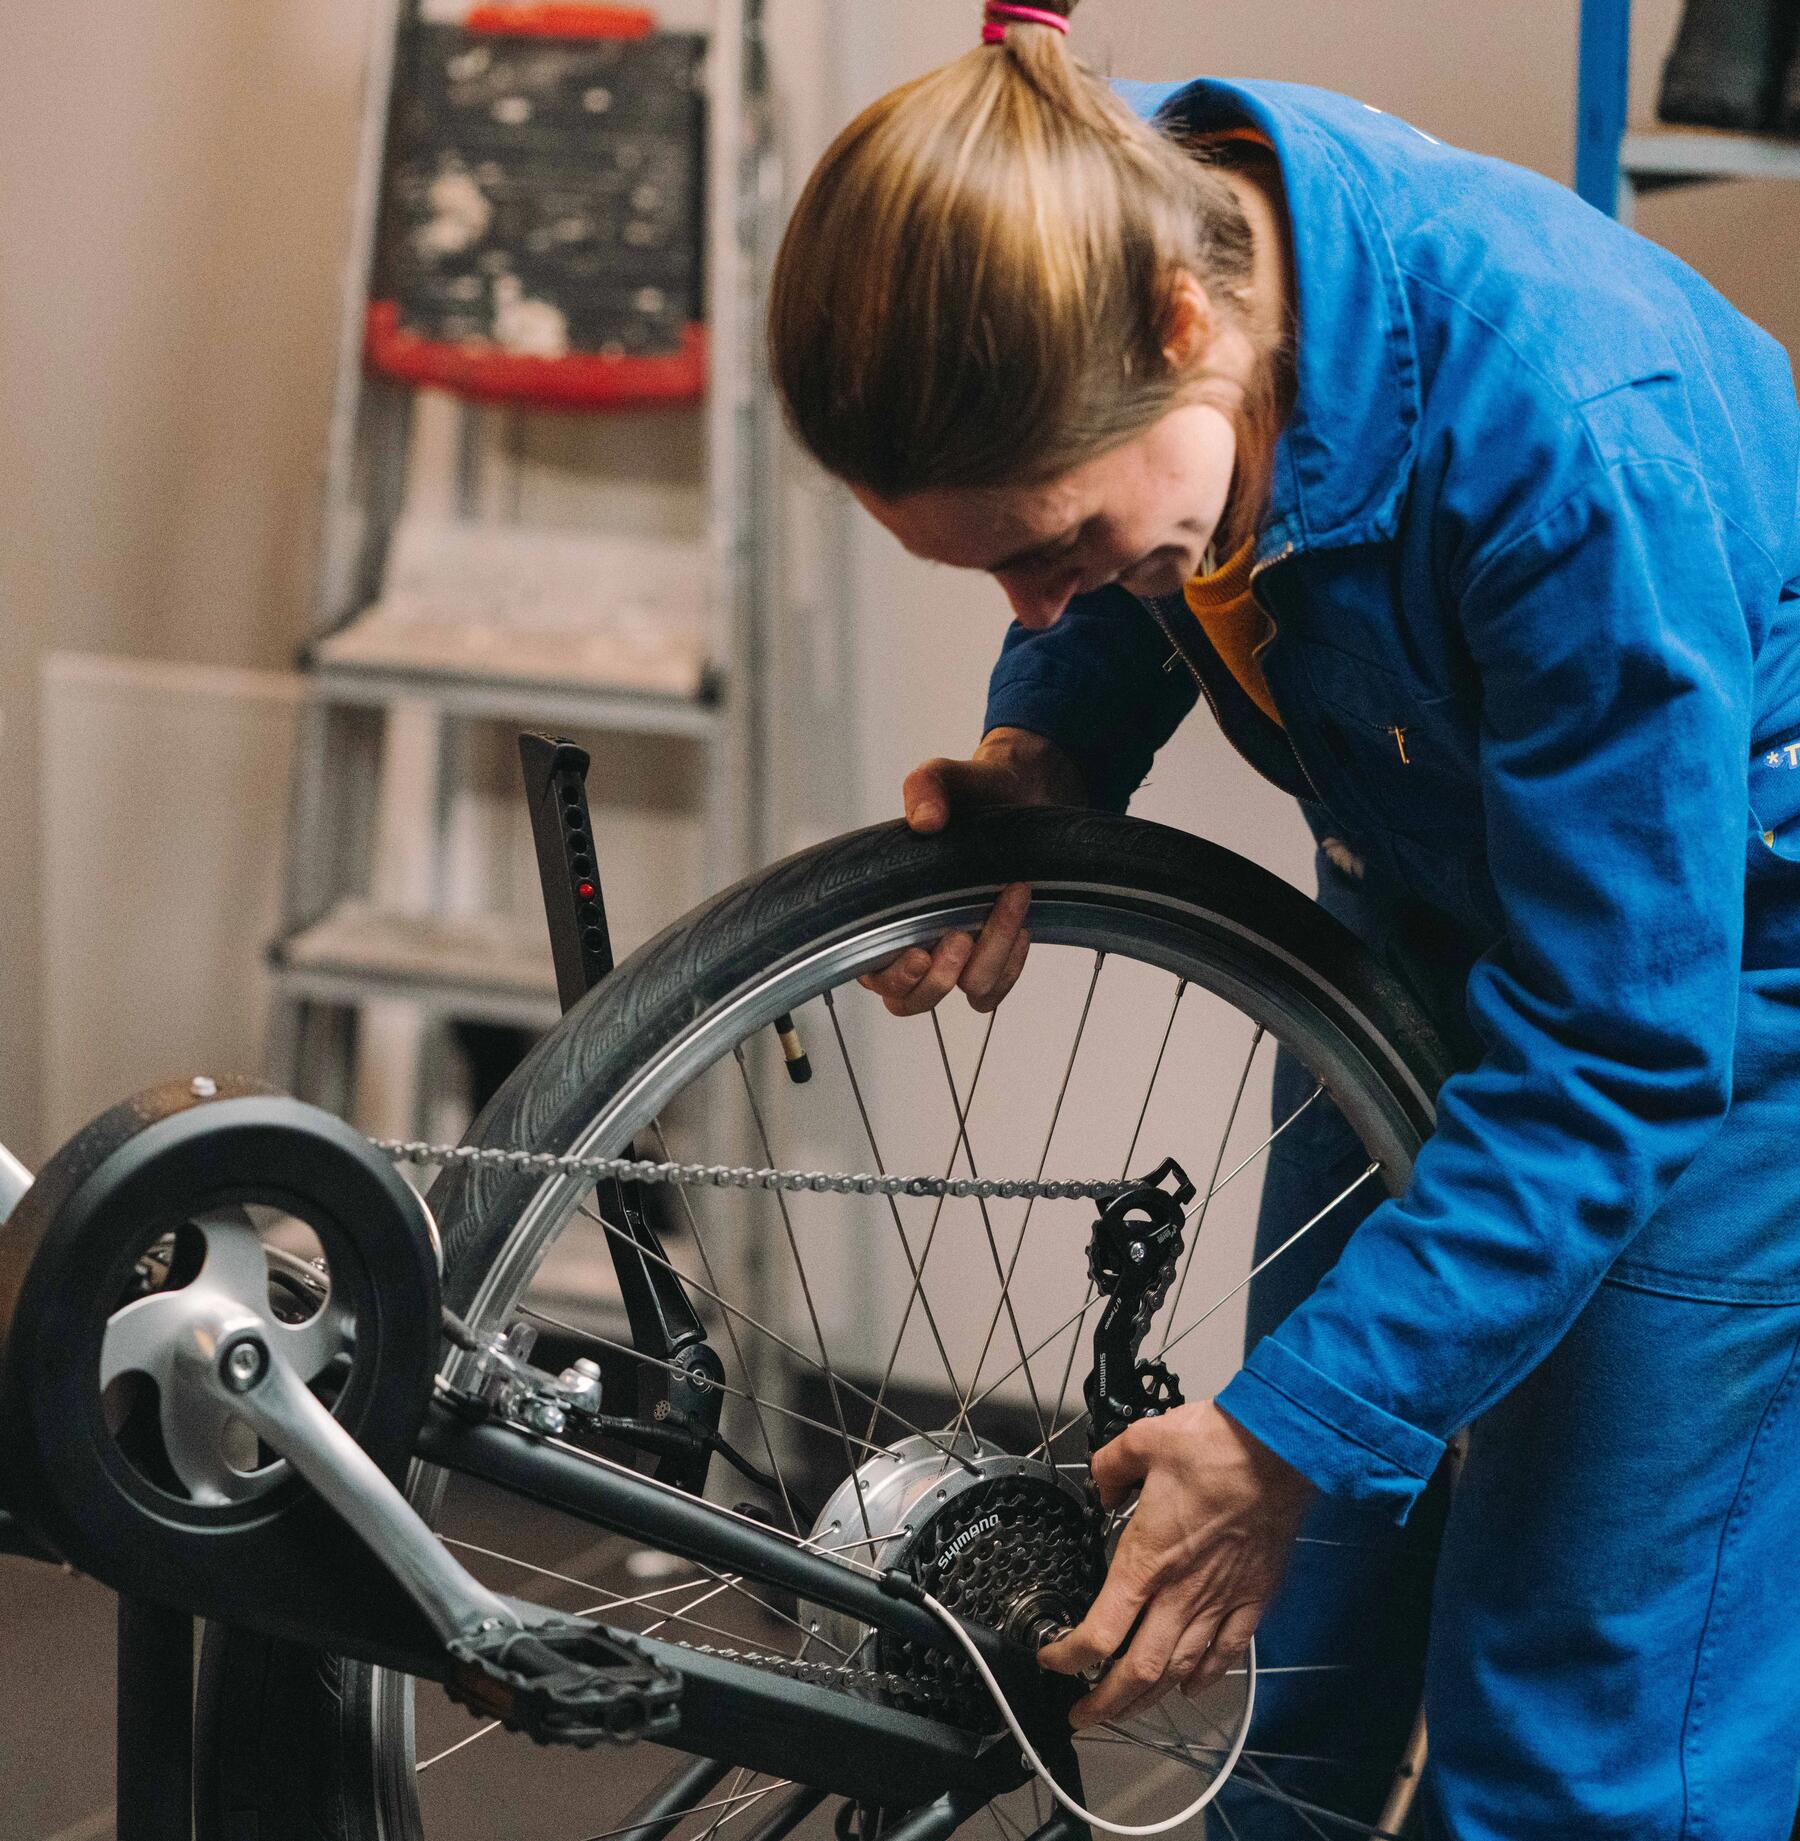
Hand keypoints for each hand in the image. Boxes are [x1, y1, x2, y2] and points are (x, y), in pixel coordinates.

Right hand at [860, 729, 1083, 1017]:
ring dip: (990, 955)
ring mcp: (955, 954)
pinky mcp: (992, 957)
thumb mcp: (944, 778)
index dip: (890, 974)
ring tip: (1009, 899)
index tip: (917, 950)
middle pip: (908, 999)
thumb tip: (926, 819)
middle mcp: (913, 940)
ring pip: (964, 992)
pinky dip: (1011, 964)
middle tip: (960, 935)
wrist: (1023, 794)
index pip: (870, 970)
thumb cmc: (971, 792)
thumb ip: (926, 788)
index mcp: (883, 910)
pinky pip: (994, 988)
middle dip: (936, 980)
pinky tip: (1021, 923)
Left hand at [1038, 1402, 1313, 1729]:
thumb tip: (1102, 1486)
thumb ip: (1110, 1468)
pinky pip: (1227, 1653)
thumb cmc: (1214, 1447)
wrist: (1279, 1451)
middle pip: (1139, 1671)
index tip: (1052, 1661)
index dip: (1069, 1658)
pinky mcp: (1253, 1598)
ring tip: (1128, 1708)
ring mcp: (1220, 1600)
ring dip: (1150, 1698)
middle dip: (1105, 1703)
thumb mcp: (1142, 1442)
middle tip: (1082, 1716)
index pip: (1100, 1632)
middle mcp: (1181, 1592)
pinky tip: (1190, 1685)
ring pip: (1180, 1671)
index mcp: (1147, 1559)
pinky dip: (1205, 1677)